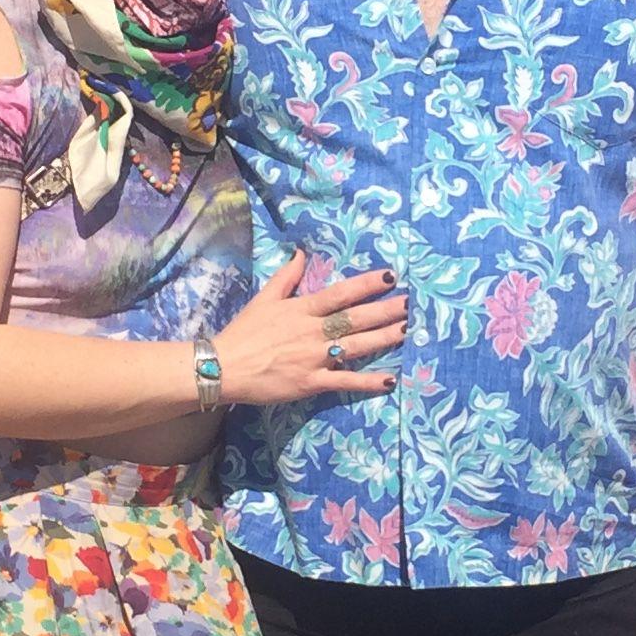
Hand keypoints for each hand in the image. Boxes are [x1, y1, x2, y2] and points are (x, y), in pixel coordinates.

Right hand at [213, 257, 405, 406]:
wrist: (223, 367)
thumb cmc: (244, 332)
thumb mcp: (264, 299)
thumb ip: (286, 277)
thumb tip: (301, 253)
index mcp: (302, 309)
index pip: (341, 293)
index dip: (367, 284)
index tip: (391, 276)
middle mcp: (313, 331)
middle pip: (356, 318)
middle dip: (386, 310)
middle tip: (412, 303)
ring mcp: (314, 358)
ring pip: (357, 346)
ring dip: (384, 338)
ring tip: (408, 330)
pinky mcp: (312, 382)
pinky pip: (345, 382)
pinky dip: (367, 382)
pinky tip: (390, 380)